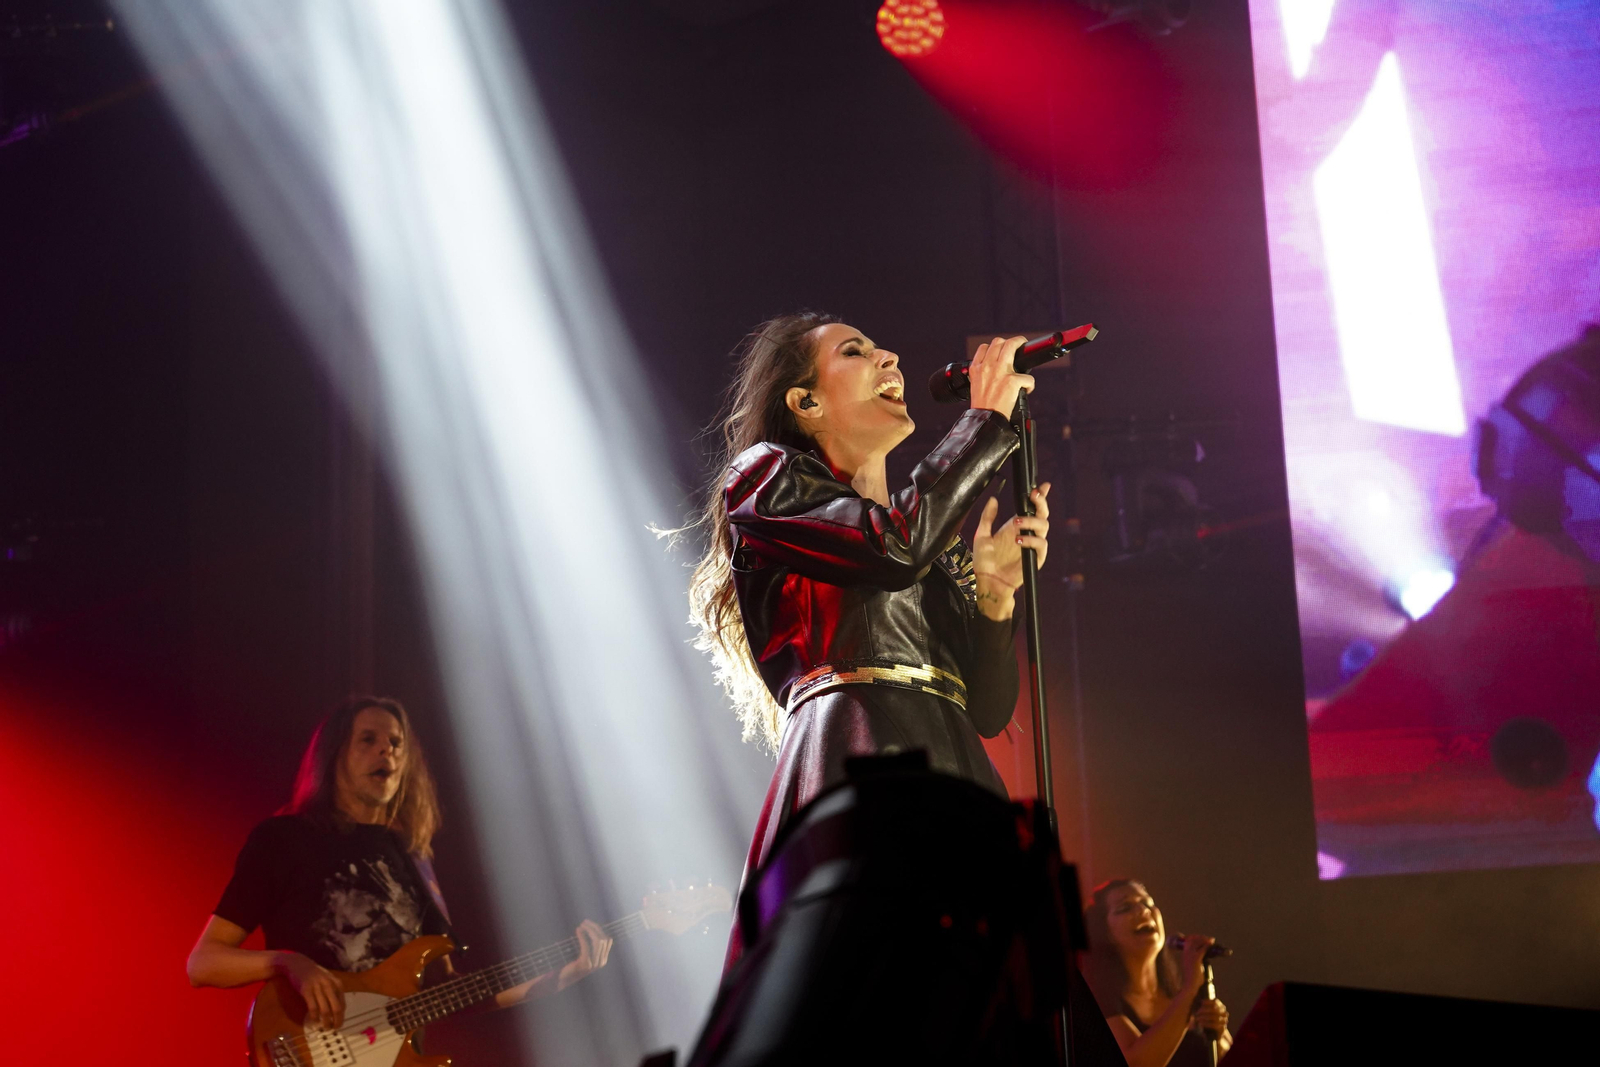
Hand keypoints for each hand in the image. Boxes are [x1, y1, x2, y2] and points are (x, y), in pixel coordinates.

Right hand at [277, 952, 343, 1029]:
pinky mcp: (307, 991)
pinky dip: (314, 1017)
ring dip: (326, 1021)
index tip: (339, 1023)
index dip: (342, 1015)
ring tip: (325, 1027)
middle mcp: (329, 986)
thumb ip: (333, 992)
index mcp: (337, 983)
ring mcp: (318, 988)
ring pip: (325, 1010)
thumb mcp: (328, 980)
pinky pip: (313, 1008)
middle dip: (336, 1021)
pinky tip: (314, 1021)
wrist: (298, 964)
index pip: (343, 1003)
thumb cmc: (315, 974)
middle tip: (334, 1028)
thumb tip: (338, 1009)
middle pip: (336, 1008)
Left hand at [558, 919, 612, 990]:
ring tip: (582, 925)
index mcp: (603, 959)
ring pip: (598, 941)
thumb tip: (593, 928)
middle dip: (595, 927)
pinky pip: (586, 945)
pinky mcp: (585, 963)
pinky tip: (578, 930)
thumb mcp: (585, 954)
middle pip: (603, 939)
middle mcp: (601, 962)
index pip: (608, 940)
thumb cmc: (572, 964)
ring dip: (590, 930)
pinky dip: (582, 936)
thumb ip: (591, 945)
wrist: (562, 978)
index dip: (600, 929)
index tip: (590, 923)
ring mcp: (594, 964)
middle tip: (585, 921)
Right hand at [968, 335, 1035, 419]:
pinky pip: (1027, 376)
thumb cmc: (982, 406)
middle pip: (999, 341)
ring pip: (1012, 345)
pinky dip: (1029, 384)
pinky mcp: (1011, 381)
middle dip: (1011, 342)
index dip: (995, 347)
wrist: (985, 419)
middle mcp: (987, 366)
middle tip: (1018, 346)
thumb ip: (984, 373)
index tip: (1002, 351)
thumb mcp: (976, 385)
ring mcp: (1000, 372)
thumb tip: (999, 369)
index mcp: (976, 368)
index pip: (985, 347)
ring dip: (1021, 347)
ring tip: (1027, 356)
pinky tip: (1026, 390)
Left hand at [972, 485, 1050, 618]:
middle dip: (1041, 502)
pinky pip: (1041, 545)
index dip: (1040, 497)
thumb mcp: (982, 535)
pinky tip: (1019, 540)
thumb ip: (987, 517)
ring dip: (1031, 521)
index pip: (1032, 508)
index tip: (1042, 485)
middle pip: (1042, 514)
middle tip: (1033, 495)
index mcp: (1017, 526)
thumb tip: (993, 499)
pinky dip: (1032, 540)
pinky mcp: (1036, 558)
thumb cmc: (985, 561)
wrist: (988, 581)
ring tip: (1016, 523)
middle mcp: (1027, 533)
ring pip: (1044, 526)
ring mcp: (1033, 545)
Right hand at [1176, 933, 1214, 993]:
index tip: (1202, 937)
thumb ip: (1198, 961)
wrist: (1190, 986)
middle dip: (1201, 937)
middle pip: (1192, 939)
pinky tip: (1212, 944)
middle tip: (1209, 938)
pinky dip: (1207, 945)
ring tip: (1211, 940)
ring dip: (1205, 939)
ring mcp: (1190, 956)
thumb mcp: (1194, 967)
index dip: (1195, 937)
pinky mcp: (1196, 959)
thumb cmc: (1193, 979)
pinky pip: (1203, 949)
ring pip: (1197, 942)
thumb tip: (1204, 958)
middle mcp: (1185, 953)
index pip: (1188, 941)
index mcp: (1184, 954)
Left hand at [1193, 997, 1229, 1041]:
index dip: (1208, 1002)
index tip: (1200, 1002)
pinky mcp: (1222, 1028)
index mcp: (1221, 1006)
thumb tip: (1196, 1001)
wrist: (1213, 1033)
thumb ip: (1202, 1006)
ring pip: (1215, 1017)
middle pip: (1215, 1009)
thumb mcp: (1205, 1012)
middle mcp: (1224, 1013)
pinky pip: (1214, 1025)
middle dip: (1205, 1010)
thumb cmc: (1207, 1019)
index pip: (1216, 1002)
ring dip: (1204, 1017)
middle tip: (1197, 1012)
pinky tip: (1200, 1023)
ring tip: (1197, 1018)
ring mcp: (1224, 1021)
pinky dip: (1206, 1024)